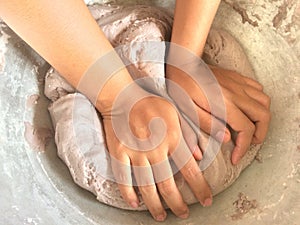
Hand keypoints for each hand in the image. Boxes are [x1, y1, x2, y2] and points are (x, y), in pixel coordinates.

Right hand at [98, 84, 211, 220]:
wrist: (122, 94)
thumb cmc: (151, 101)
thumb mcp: (176, 111)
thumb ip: (189, 132)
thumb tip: (199, 155)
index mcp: (171, 137)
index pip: (190, 170)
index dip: (200, 188)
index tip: (207, 201)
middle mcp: (155, 148)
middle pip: (168, 183)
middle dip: (178, 203)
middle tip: (183, 215)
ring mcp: (135, 151)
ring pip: (147, 185)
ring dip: (155, 204)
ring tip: (161, 217)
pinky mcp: (118, 152)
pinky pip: (123, 177)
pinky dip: (129, 193)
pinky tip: (135, 204)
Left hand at [166, 64, 270, 164]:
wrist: (181, 63)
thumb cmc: (180, 87)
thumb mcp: (187, 109)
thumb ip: (208, 124)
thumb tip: (227, 138)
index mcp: (224, 103)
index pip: (246, 129)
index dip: (244, 147)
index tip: (236, 157)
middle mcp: (236, 93)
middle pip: (263, 116)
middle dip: (260, 135)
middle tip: (247, 144)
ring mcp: (238, 83)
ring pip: (264, 101)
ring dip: (262, 118)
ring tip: (250, 128)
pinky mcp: (236, 77)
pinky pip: (257, 88)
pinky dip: (258, 101)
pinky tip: (247, 108)